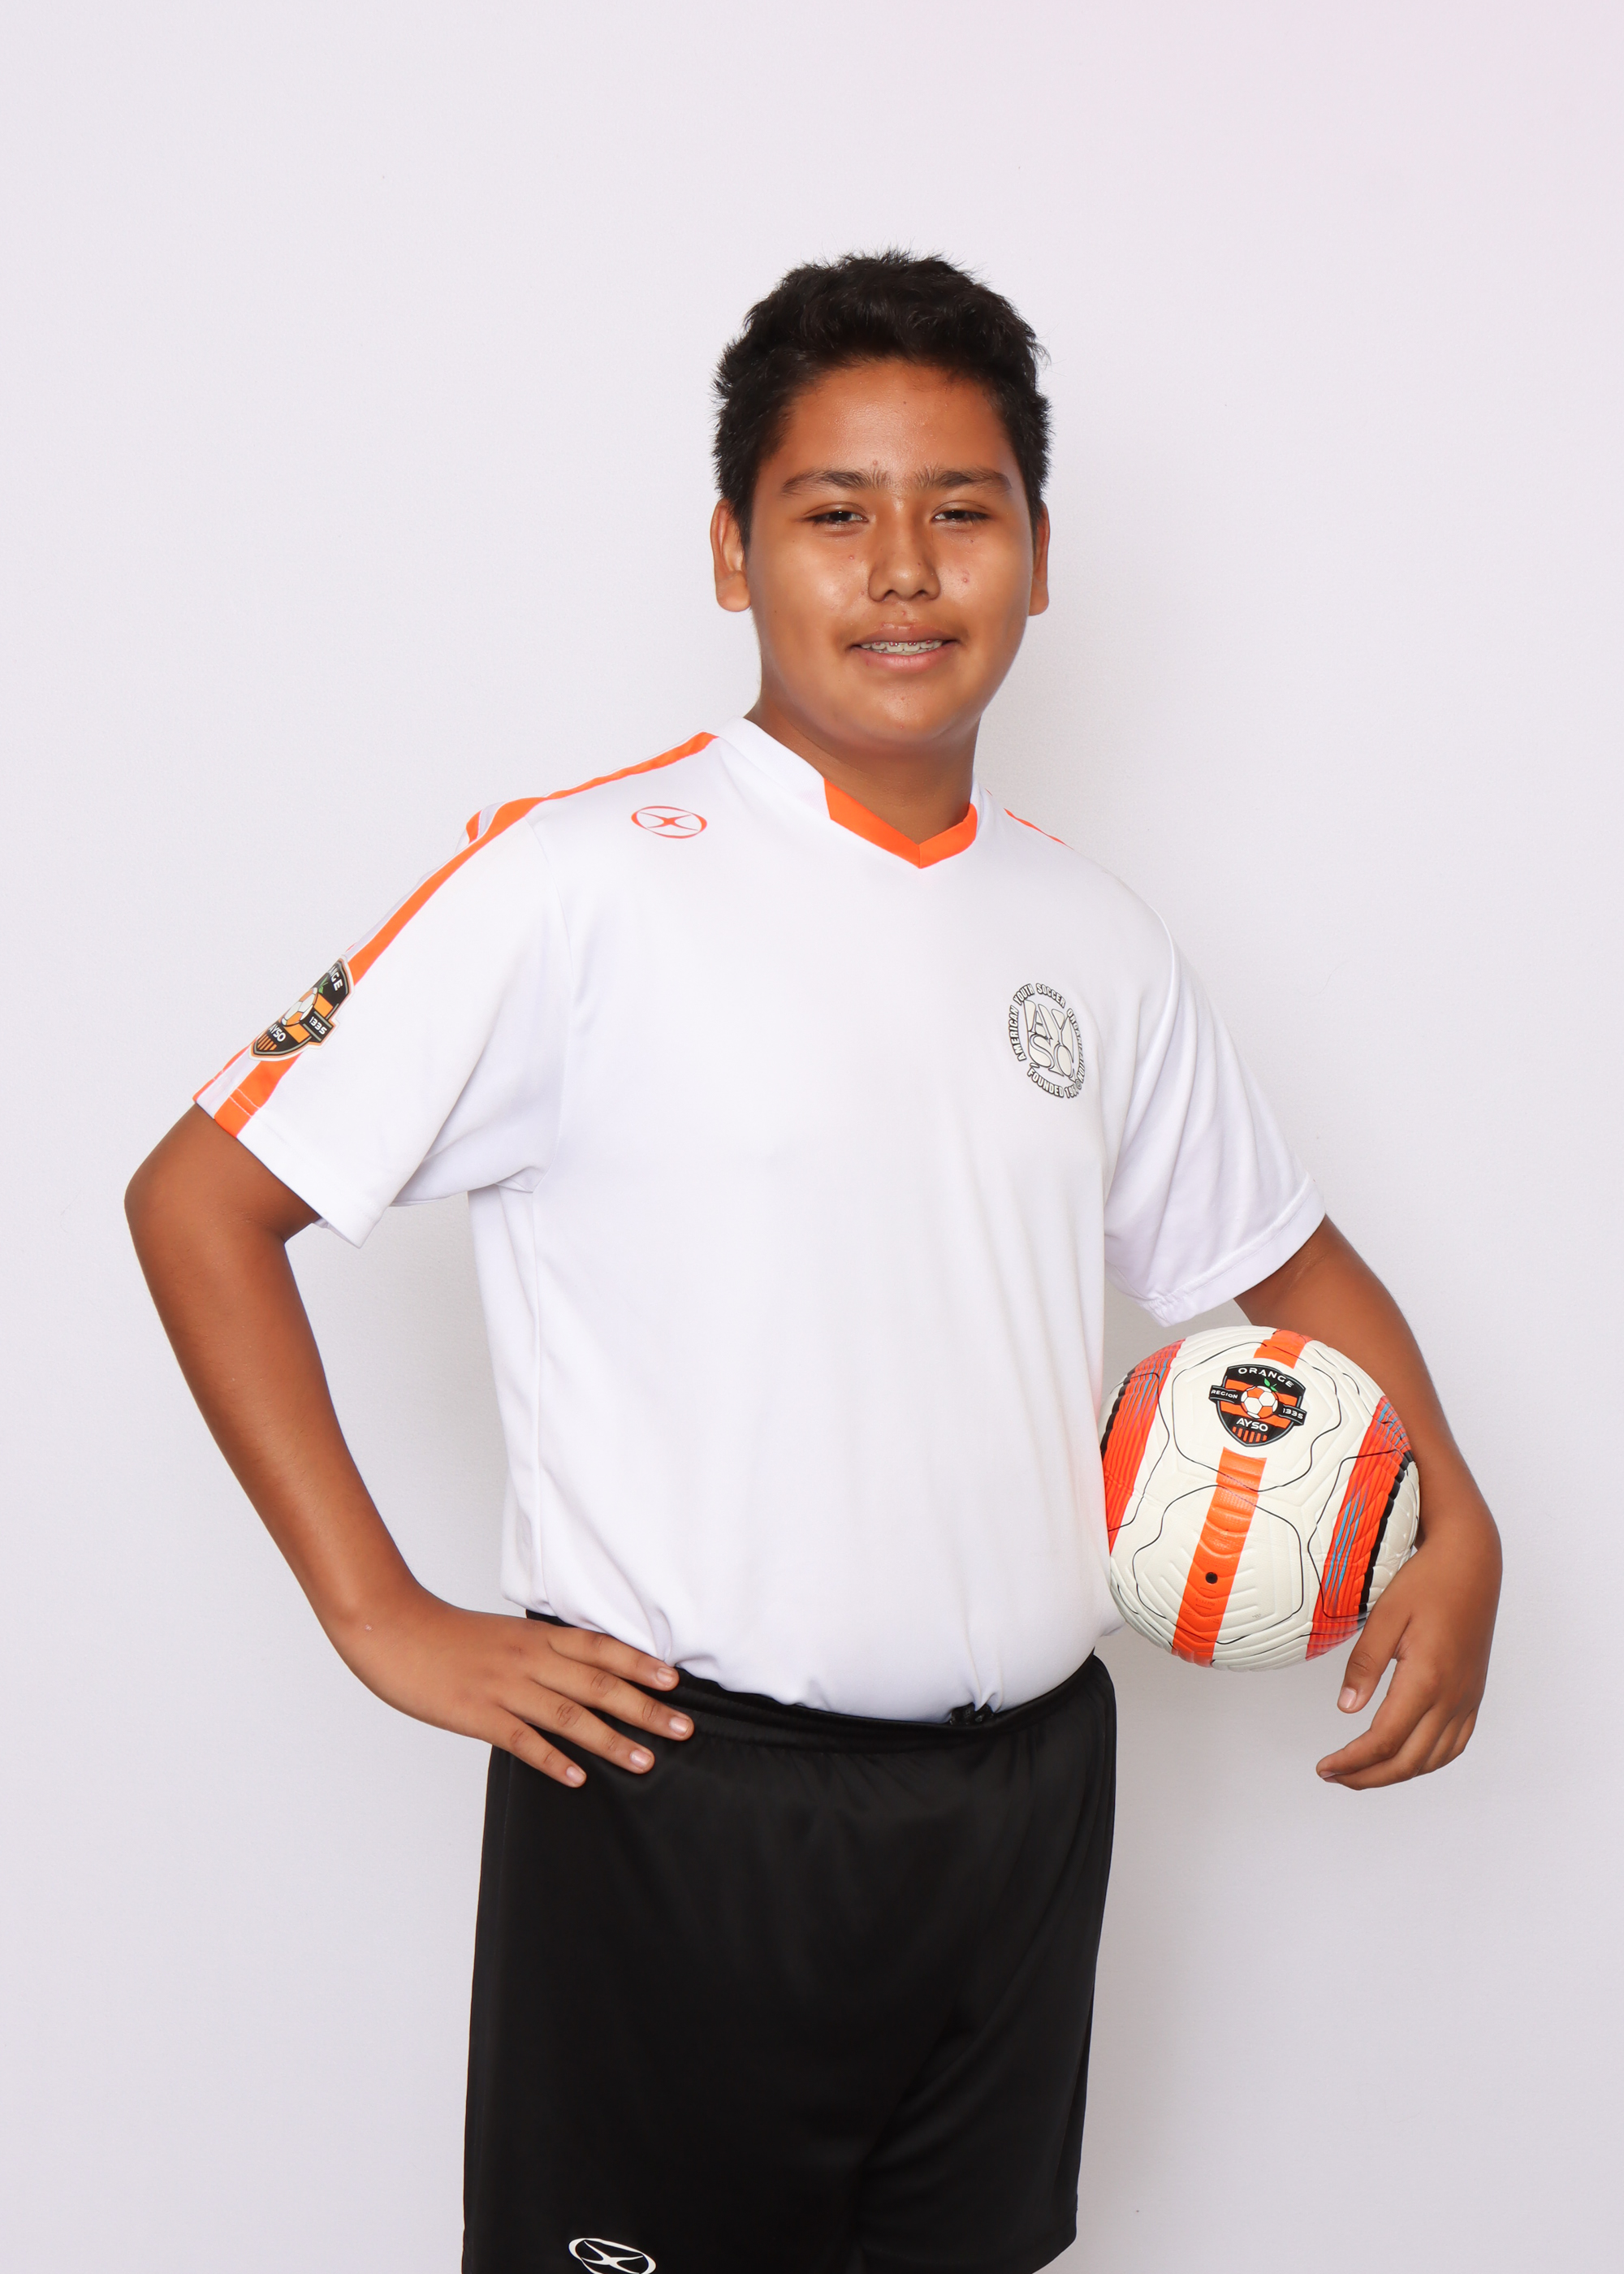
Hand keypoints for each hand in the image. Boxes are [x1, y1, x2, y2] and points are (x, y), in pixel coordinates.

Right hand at [337, 1587, 693, 1788]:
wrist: (392, 1628)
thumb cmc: (447, 1636)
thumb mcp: (504, 1634)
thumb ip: (541, 1651)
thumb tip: (579, 1671)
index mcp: (536, 1636)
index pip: (601, 1648)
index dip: (641, 1664)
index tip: (675, 1683)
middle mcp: (529, 1658)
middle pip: (599, 1683)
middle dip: (645, 1708)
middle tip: (683, 1728)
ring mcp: (504, 1687)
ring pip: (570, 1714)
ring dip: (612, 1739)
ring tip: (645, 1760)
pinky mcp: (477, 1714)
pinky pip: (523, 1739)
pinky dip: (553, 1758)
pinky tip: (579, 1777)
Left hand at [1315, 1502, 1500, 1788]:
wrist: (1471, 1562)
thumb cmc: (1426, 1582)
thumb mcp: (1385, 1616)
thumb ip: (1365, 1664)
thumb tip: (1346, 1709)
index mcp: (1426, 1679)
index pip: (1384, 1740)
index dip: (1352, 1761)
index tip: (1324, 1766)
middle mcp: (1452, 1697)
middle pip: (1409, 1760)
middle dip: (1368, 1776)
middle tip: (1334, 1775)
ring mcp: (1467, 1698)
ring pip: (1434, 1759)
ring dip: (1396, 1774)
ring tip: (1362, 1772)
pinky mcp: (1474, 1694)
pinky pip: (1455, 1743)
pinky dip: (1428, 1761)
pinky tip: (1405, 1757)